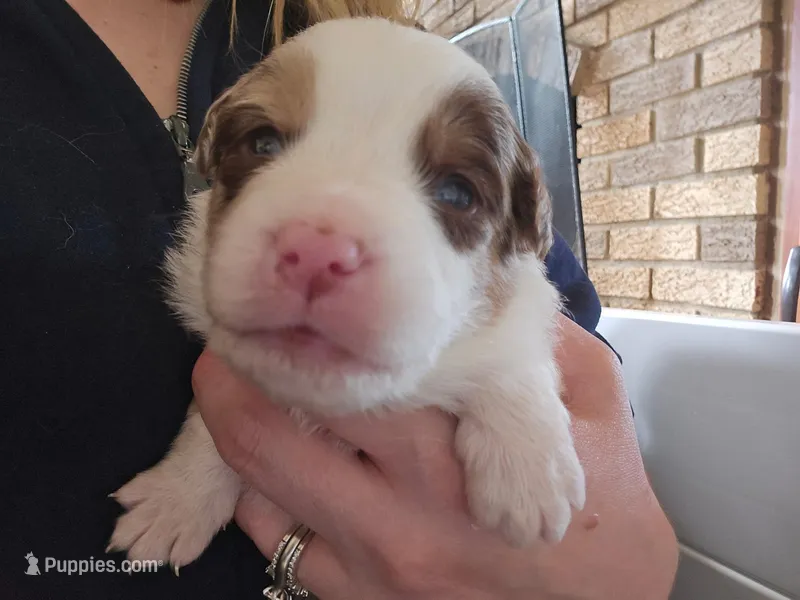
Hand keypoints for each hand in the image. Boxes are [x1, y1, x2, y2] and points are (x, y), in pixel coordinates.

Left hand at [193, 315, 676, 598]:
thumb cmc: (605, 521)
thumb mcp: (595, 412)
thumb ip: (541, 344)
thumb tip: (494, 291)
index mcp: (458, 454)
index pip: (350, 379)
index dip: (298, 339)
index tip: (280, 311)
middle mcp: (402, 513)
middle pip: (275, 434)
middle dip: (232, 381)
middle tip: (225, 344)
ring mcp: (372, 566)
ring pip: (260, 490)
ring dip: (234, 435)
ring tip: (228, 394)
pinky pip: (276, 543)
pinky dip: (262, 496)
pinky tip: (273, 469)